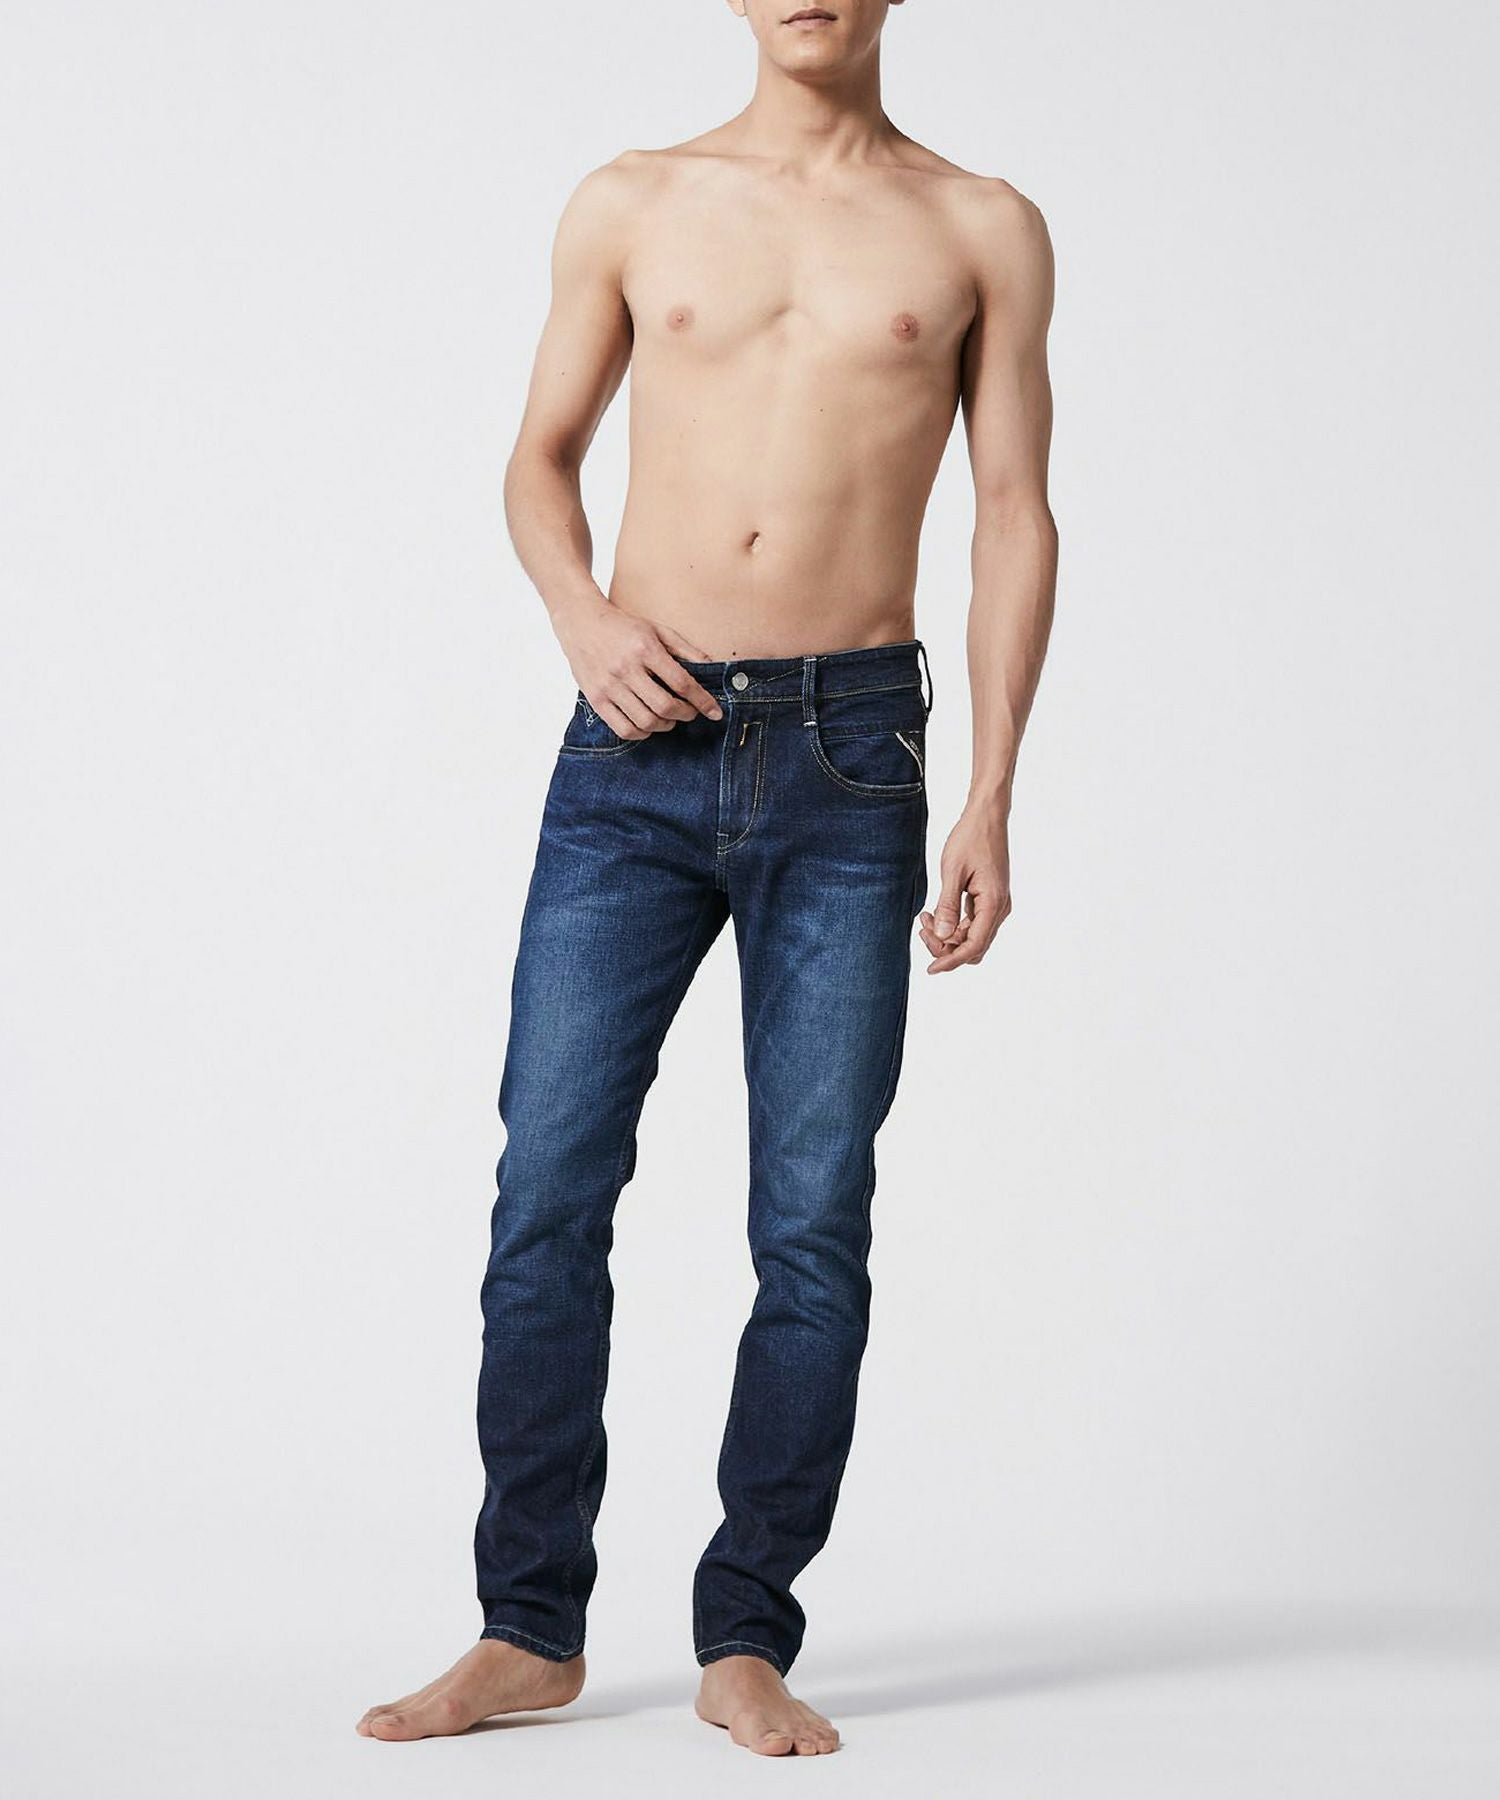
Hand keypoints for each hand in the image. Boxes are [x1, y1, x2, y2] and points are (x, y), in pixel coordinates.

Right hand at [553, 597, 723, 736]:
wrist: (581, 622)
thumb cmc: (623, 626)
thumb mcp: (657, 629)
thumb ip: (685, 649)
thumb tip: (712, 666)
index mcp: (644, 649)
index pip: (681, 683)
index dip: (702, 701)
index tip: (714, 711)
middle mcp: (626, 669)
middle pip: (664, 706)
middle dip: (685, 714)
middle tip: (690, 712)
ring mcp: (609, 686)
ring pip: (645, 722)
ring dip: (665, 725)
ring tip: (670, 718)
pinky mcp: (596, 699)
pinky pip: (623, 729)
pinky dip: (642, 733)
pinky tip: (648, 724)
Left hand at [919, 805, 1012, 973]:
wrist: (987, 817)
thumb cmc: (970, 838)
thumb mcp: (953, 871)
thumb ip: (947, 906)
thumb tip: (941, 935)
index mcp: (993, 904)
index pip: (973, 946)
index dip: (951, 960)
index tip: (930, 969)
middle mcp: (999, 909)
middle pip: (973, 946)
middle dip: (946, 947)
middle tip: (922, 929)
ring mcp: (996, 905)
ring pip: (971, 936)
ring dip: (947, 934)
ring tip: (923, 917)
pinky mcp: (990, 899)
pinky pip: (972, 923)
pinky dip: (953, 924)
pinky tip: (934, 912)